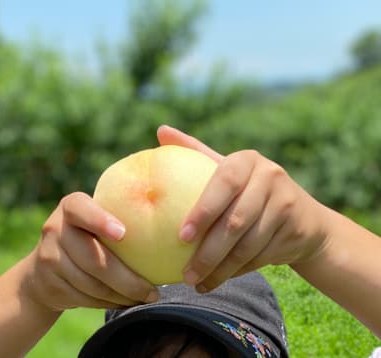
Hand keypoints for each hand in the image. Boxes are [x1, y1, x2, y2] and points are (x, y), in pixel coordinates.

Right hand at [23, 192, 158, 311]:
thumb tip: (170, 225)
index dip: (101, 221)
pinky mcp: (49, 284)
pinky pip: (85, 298)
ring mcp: (49, 257)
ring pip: (91, 284)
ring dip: (122, 295)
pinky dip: (109, 303)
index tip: (123, 234)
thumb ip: (119, 215)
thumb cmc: (88, 234)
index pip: (82, 210)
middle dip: (127, 279)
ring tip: (146, 298)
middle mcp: (56, 229)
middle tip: (153, 291)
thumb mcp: (95, 218)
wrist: (45, 267)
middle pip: (93, 258)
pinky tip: (126, 302)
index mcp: (71, 207)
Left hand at [157, 125, 330, 291]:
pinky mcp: (297, 227)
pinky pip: (260, 256)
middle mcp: (270, 176)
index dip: (203, 210)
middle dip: (208, 252)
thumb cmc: (248, 190)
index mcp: (247, 160)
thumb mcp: (227, 170)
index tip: (181, 236)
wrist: (302, 217)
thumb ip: (195, 151)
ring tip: (197, 283)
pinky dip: (236, 271)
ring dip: (220, 268)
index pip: (224, 182)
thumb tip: (161, 130)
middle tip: (185, 273)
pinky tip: (217, 280)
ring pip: (248, 244)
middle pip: (236, 221)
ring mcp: (287, 201)